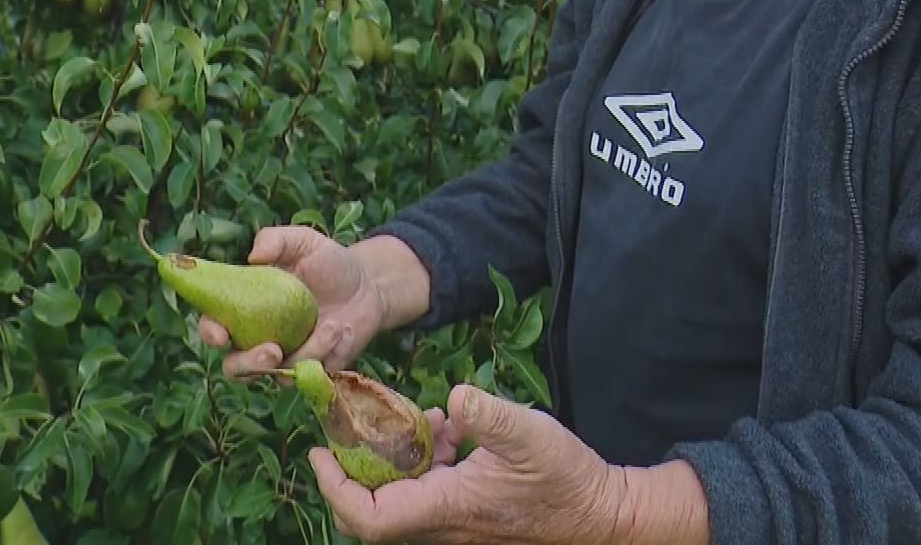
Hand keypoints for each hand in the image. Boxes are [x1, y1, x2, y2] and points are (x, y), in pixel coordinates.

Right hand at [196, 225, 385, 378]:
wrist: (368, 285)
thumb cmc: (327, 261)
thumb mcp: (304, 241)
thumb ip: (276, 240)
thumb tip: (254, 255)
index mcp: (245, 308)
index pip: (215, 326)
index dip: (210, 333)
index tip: (220, 334)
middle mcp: (259, 338)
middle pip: (236, 368)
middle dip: (249, 365)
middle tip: (272, 350)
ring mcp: (286, 358)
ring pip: (278, 375)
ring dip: (307, 352)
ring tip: (333, 325)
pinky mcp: (312, 371)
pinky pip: (311, 375)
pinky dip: (329, 353)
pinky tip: (343, 330)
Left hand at [310, 384, 629, 544]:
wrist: (601, 517)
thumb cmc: (568, 481)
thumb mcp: (531, 435)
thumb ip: (489, 414)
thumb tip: (453, 398)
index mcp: (447, 508)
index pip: (368, 517)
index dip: (334, 488)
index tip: (318, 452)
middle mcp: (442, 523)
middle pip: (371, 508)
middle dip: (355, 464)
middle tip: (352, 422)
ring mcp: (452, 521)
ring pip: (398, 495)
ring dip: (396, 455)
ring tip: (425, 419)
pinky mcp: (464, 513)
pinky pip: (425, 489)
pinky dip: (424, 458)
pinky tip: (453, 430)